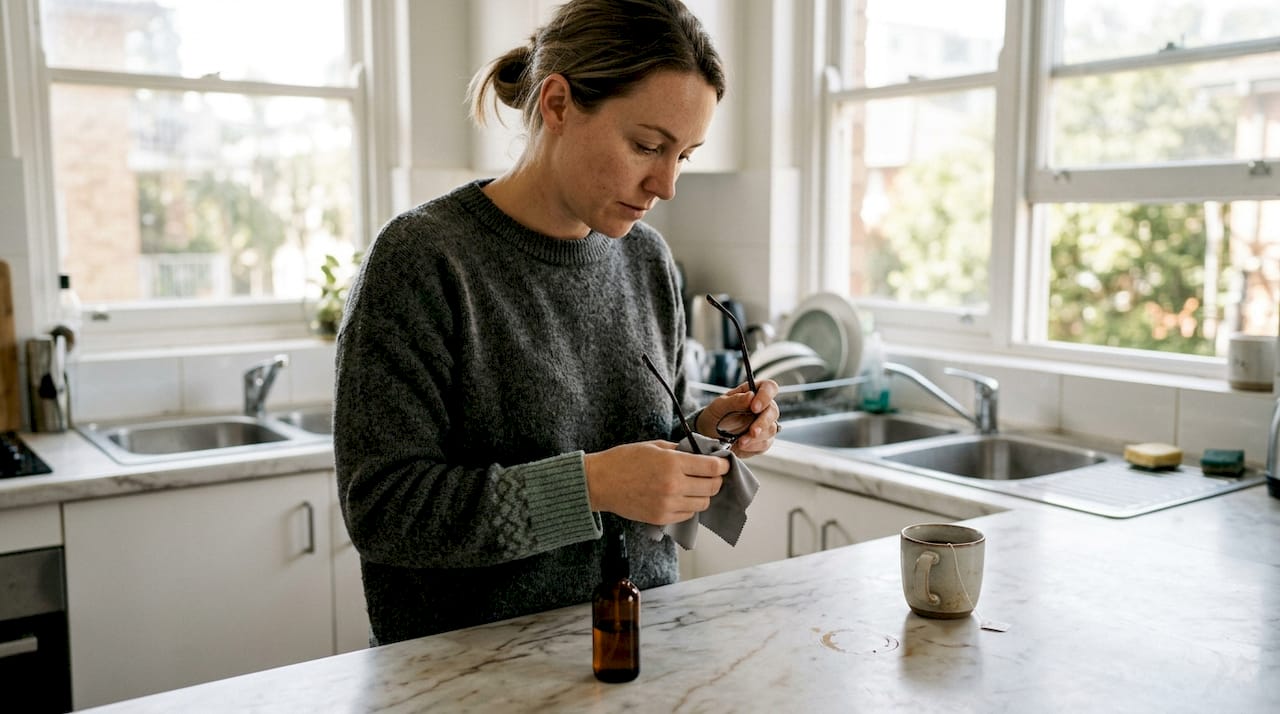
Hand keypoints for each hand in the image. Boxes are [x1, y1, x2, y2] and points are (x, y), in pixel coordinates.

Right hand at [584, 441, 728, 524]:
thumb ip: (680, 450)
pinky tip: (682, 497)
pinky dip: (690, 506)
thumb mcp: (654, 446)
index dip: (723, 465)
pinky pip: (688, 514)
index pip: (713, 468)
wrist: (600, 483)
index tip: (723, 463)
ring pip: (703, 503)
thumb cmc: (624, 460)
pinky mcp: (661, 518)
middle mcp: (673, 486)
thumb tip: (703, 453)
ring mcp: (668, 505)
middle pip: (712, 487)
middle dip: (716, 479)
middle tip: (711, 474)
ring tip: (696, 486)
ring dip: (704, 494)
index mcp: (673, 464)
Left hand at [697, 378, 780, 457]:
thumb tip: (751, 395)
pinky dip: (753, 446)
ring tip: (740, 442)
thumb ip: (735, 400)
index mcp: (753, 392)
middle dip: (763, 423)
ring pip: (771, 429)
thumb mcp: (719, 406)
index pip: (769, 387)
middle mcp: (763, 407)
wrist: (709, 435)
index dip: (766, 396)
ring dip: (756, 437)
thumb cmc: (715, 415)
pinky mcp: (763, 440)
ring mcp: (765, 424)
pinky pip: (765, 443)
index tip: (754, 407)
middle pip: (773, 411)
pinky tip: (742, 445)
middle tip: (752, 431)